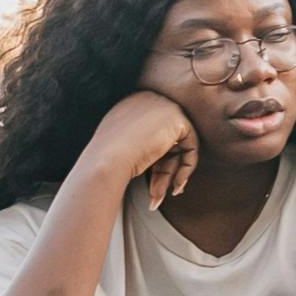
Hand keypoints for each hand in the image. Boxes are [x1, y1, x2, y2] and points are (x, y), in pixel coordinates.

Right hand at [86, 89, 197, 210]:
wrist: (106, 160)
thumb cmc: (105, 159)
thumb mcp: (119, 144)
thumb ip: (137, 140)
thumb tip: (158, 151)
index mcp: (132, 103)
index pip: (152, 132)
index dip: (154, 160)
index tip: (149, 179)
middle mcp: (148, 99)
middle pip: (166, 138)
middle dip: (163, 169)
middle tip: (157, 193)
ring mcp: (164, 106)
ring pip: (178, 145)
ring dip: (170, 174)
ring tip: (158, 196)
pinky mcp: (177, 119)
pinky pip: (191, 146)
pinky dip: (186, 168)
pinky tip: (176, 186)